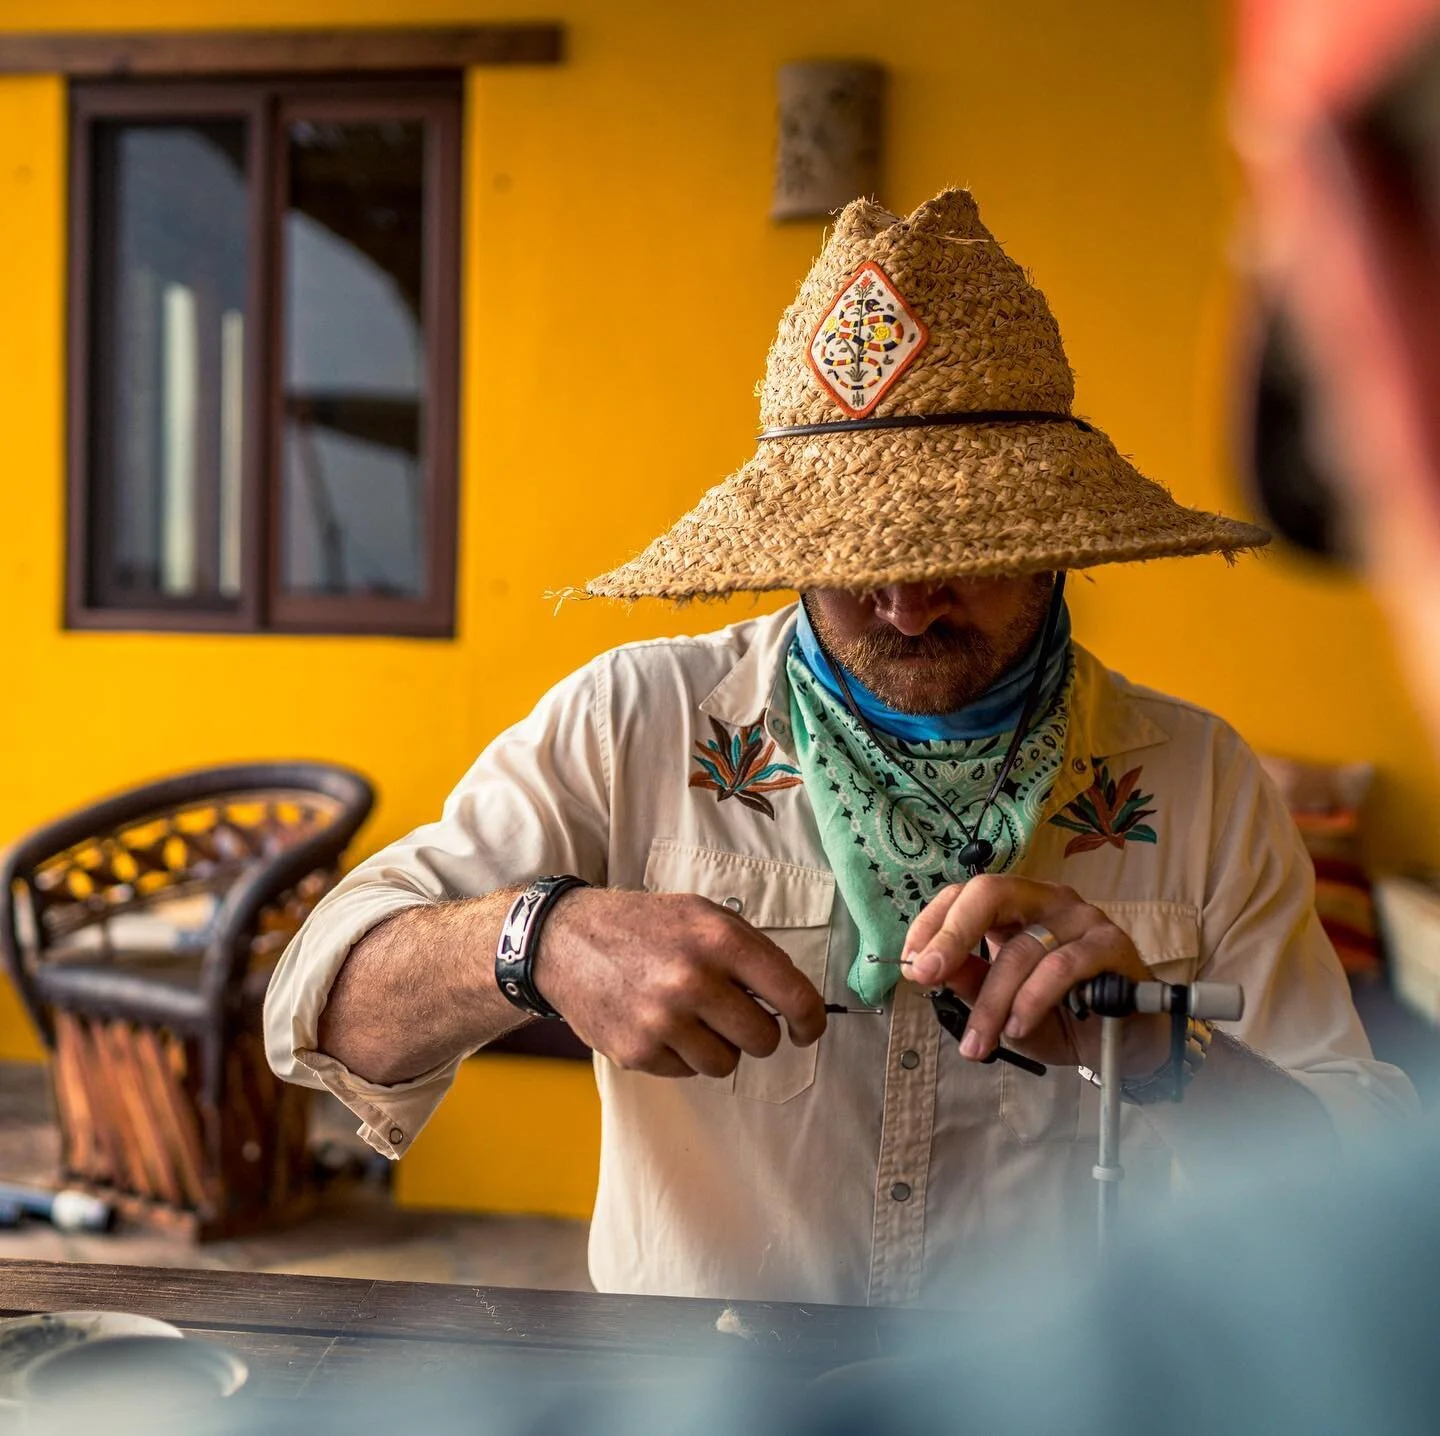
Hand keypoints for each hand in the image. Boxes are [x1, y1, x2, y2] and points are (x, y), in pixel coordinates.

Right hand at [532, 888, 827, 1078]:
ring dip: (717, 1047)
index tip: (807, 1030)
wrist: (566, 940)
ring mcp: (663, 1020)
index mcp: (720, 940)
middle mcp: (693, 980)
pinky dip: (680, 1055)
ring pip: (725, 1064)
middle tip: (733, 1016)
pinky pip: (686, 1072)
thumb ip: (750, 951)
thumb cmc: (644, 926)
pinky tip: (659, 1024)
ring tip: (690, 1017)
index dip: (810, 1020)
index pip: (792, 994)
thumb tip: (793, 999)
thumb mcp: (702, 915)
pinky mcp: (637, 1051)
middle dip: (756, 1033)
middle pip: (761, 1039)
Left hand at [902, 875, 1167, 1074]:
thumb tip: (924, 966)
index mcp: (1017, 906)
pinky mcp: (1112, 945)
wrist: (1125, 1043)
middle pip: (992, 893)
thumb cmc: (1061, 1016)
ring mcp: (1084, 918)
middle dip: (952, 936)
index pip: (967, 893)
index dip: (933, 921)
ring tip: (978, 1040)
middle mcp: (1049, 900)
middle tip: (925, 976)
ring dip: (993, 1000)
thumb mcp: (1003, 1002)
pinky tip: (1019, 1026)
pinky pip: (1064, 966)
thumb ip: (968, 981)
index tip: (911, 962)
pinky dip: (1034, 999)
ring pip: (1024, 947)